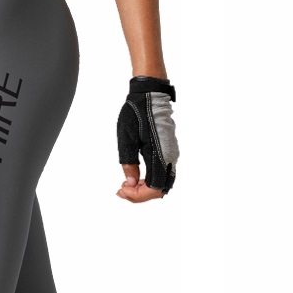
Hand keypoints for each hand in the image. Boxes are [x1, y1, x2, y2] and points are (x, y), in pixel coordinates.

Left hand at [116, 76, 177, 201]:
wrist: (150, 96)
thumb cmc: (136, 114)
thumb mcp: (126, 139)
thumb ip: (129, 163)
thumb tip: (130, 183)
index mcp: (159, 155)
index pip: (154, 188)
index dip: (138, 195)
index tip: (122, 190)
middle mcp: (169, 157)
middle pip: (159, 189)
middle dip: (140, 194)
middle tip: (121, 189)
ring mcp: (171, 154)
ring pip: (162, 182)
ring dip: (145, 188)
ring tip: (126, 184)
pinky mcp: (169, 151)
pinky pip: (162, 173)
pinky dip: (150, 180)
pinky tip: (136, 176)